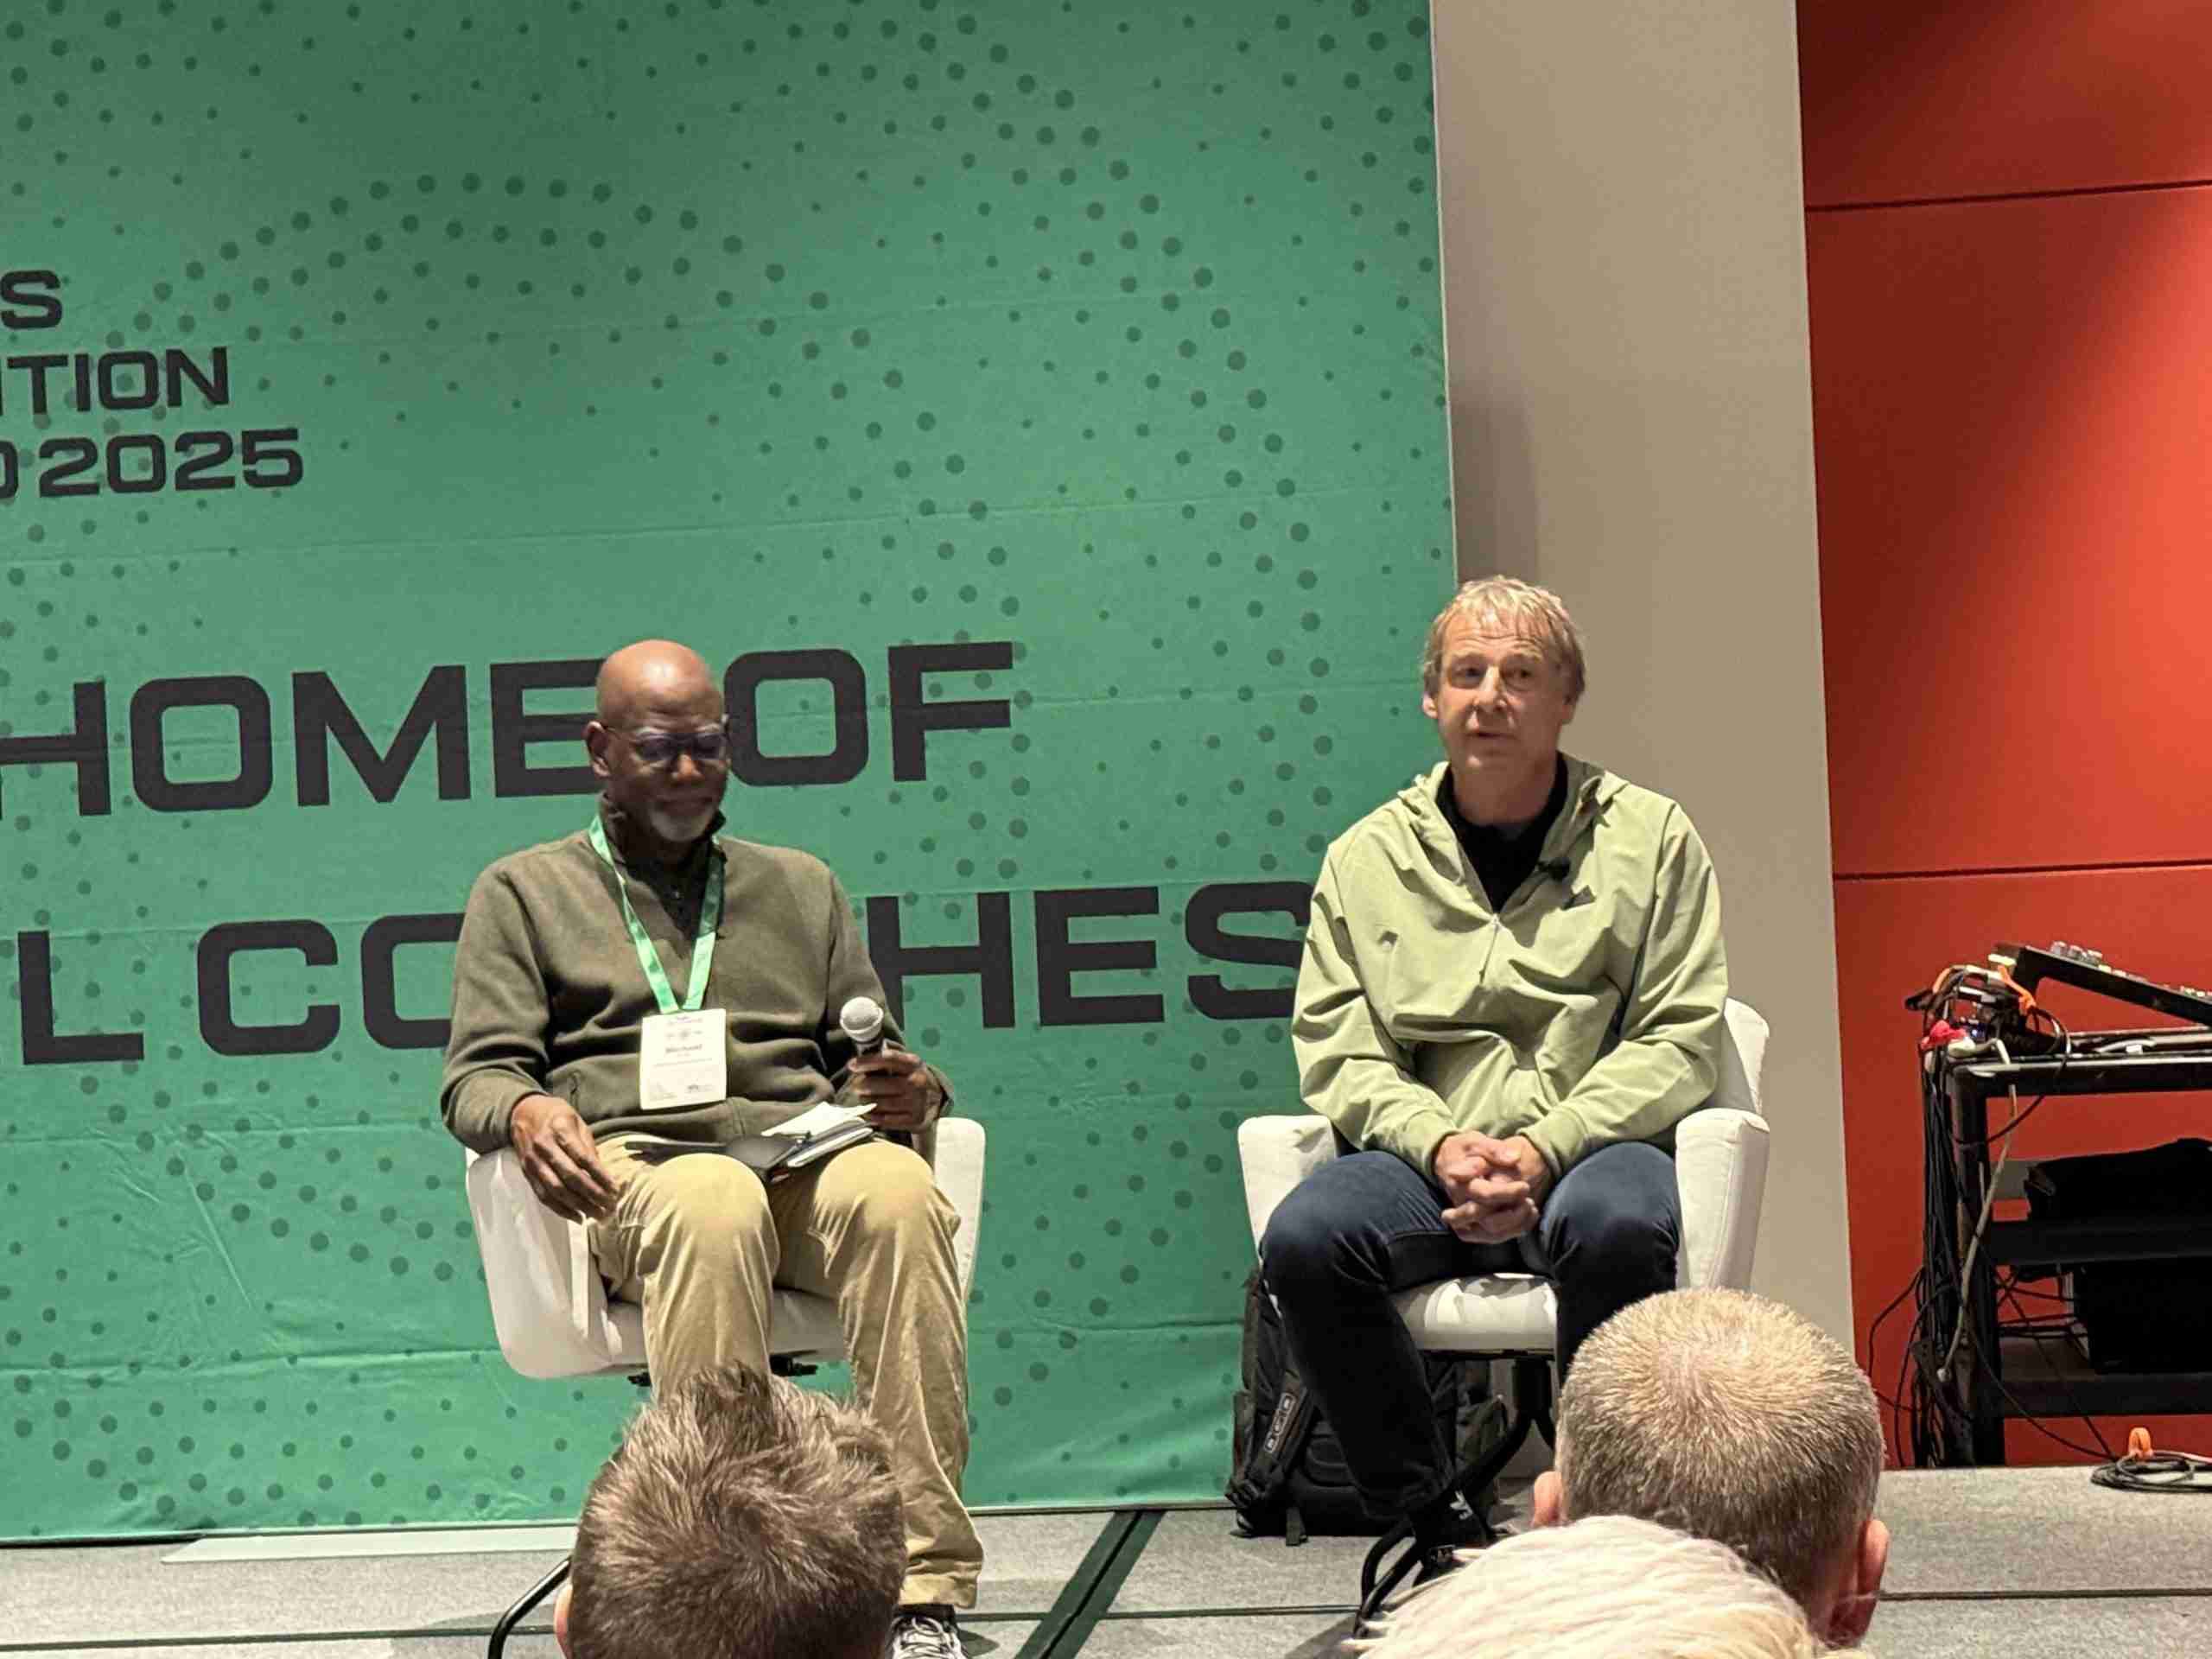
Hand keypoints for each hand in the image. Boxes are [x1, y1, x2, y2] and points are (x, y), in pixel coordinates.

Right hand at [509, 1094, 619, 1222]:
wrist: (522, 1112)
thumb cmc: (555, 1116)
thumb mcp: (577, 1121)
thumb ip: (588, 1146)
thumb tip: (603, 1173)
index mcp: (560, 1129)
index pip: (583, 1158)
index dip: (600, 1176)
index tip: (615, 1189)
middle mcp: (544, 1146)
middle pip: (570, 1177)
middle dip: (592, 1195)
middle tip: (609, 1208)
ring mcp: (533, 1162)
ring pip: (556, 1190)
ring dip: (579, 1206)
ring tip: (597, 1215)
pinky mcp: (527, 1173)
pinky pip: (543, 1196)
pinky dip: (560, 1209)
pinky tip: (577, 1216)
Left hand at [850, 1046, 942, 1132]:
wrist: (935, 1098)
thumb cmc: (912, 1077)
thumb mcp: (906, 1063)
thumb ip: (886, 1060)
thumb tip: (858, 1062)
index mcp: (914, 1064)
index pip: (887, 1059)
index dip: (867, 1062)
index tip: (851, 1065)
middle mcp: (917, 1082)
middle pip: (881, 1085)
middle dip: (863, 1086)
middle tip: (856, 1087)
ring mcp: (916, 1102)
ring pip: (880, 1104)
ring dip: (866, 1102)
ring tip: (863, 1099)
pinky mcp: (914, 1120)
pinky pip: (885, 1120)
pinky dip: (872, 1116)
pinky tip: (867, 1113)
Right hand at [1432, 1131, 1552, 1244]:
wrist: (1447, 1160)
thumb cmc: (1464, 1150)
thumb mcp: (1475, 1142)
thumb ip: (1493, 1150)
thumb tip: (1514, 1158)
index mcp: (1459, 1183)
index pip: (1484, 1194)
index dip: (1506, 1193)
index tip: (1525, 1187)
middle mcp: (1460, 1203)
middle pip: (1485, 1219)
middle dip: (1512, 1213)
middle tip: (1529, 1199)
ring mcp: (1465, 1216)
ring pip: (1490, 1232)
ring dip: (1515, 1223)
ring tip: (1531, 1206)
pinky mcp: (1473, 1224)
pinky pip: (1493, 1237)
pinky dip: (1515, 1230)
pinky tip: (1530, 1215)